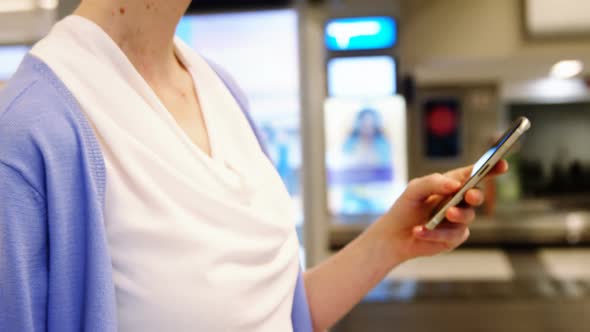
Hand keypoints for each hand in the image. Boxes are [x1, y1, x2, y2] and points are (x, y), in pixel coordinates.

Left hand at [373, 160, 508, 264]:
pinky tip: (419, 231)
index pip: (473, 174)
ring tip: (444, 214)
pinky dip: (435, 233)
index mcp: (451, 184)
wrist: (394, 236)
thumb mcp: (414, 190)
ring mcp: (458, 220)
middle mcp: (459, 201)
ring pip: (467, 216)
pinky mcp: (454, 238)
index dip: (490, 168)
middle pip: (476, 195)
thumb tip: (455, 184)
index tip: (501, 164)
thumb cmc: (405, 208)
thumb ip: (433, 182)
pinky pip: (452, 235)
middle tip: (469, 195)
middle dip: (476, 194)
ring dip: (456, 215)